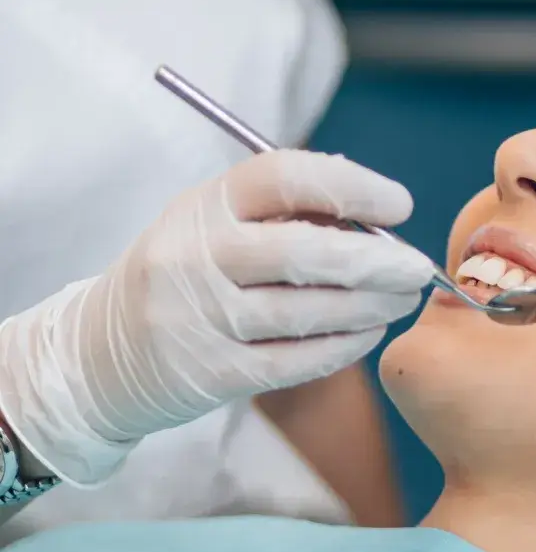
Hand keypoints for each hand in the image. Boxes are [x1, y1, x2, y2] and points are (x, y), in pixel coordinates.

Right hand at [0, 150, 432, 482]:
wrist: (101, 354)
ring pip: (309, 312)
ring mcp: (200, 318)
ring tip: (402, 299)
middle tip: (419, 268)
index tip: (401, 205)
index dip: (352, 188)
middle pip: (306, 253)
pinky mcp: (211, 373)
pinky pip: (297, 360)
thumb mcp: (215, 224)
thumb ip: (286, 212)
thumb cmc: (188, 273)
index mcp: (204, 205)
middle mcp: (195, 256)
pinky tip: (369, 333)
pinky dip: (345, 346)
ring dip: (371, 306)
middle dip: (378, 261)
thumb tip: (378, 211)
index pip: (284, 178)